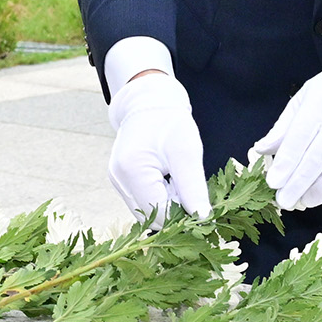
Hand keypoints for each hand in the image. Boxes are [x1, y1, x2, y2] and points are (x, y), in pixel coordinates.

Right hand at [107, 71, 208, 222]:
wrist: (150, 103)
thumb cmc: (169, 122)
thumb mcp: (187, 152)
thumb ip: (193, 188)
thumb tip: (203, 218)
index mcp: (132, 170)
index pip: (160, 214)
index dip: (184, 217)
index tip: (204, 210)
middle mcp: (119, 179)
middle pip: (152, 216)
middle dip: (176, 212)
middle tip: (193, 193)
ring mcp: (117, 181)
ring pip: (147, 212)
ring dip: (168, 205)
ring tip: (179, 182)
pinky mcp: (121, 182)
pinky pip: (143, 202)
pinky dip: (160, 198)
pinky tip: (169, 182)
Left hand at [250, 44, 321, 210]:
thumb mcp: (304, 98)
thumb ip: (283, 127)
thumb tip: (261, 149)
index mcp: (321, 102)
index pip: (300, 137)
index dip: (286, 162)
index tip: (273, 182)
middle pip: (318, 159)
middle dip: (298, 184)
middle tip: (284, 201)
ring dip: (320, 191)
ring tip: (303, 200)